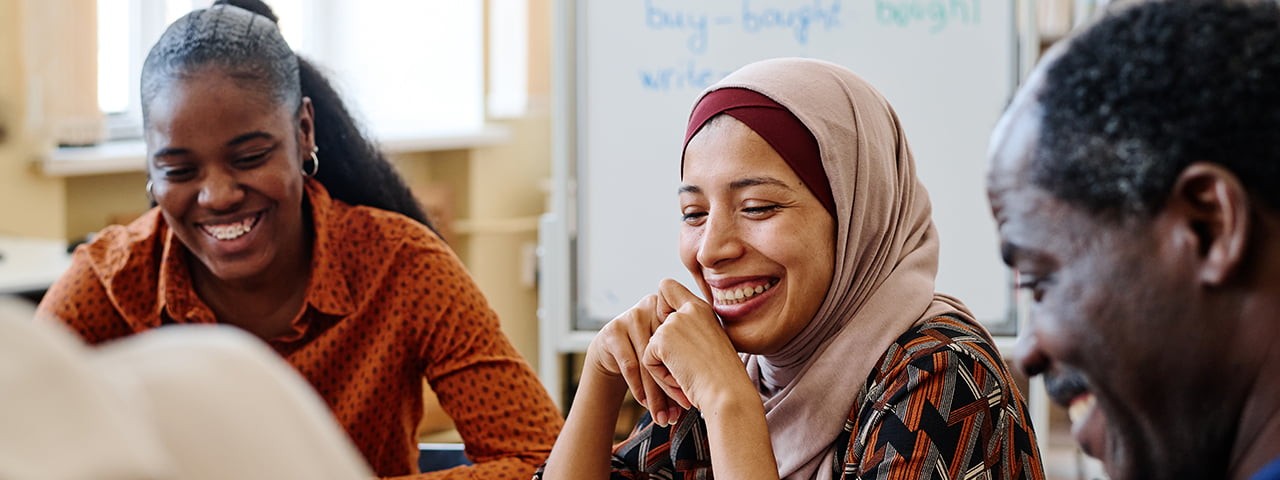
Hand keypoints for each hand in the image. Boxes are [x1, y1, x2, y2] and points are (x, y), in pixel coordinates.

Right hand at [585, 293, 682, 425]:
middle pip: (665, 353)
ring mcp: (631, 316)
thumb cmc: (651, 353)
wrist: (614, 349)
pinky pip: (630, 364)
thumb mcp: (670, 350)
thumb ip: (687, 361)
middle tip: (680, 413)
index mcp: (674, 308)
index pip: (684, 343)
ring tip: (663, 417)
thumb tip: (707, 397)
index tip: (693, 399)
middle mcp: (652, 307)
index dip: (689, 372)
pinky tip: (645, 404)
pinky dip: (639, 388)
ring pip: (648, 362)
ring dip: (655, 394)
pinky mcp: (613, 330)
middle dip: (673, 388)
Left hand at [642, 279, 752, 411]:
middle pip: (653, 321)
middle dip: (662, 350)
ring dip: (664, 368)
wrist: (728, 392)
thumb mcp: (709, 344)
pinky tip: (682, 380)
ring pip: (651, 346)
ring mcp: (674, 322)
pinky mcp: (662, 339)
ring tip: (689, 377)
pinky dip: (661, 377)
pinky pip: (648, 360)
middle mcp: (688, 309)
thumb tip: (662, 334)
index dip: (661, 308)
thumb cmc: (723, 378)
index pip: (667, 287)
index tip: (675, 334)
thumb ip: (688, 332)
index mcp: (701, 309)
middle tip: (687, 368)